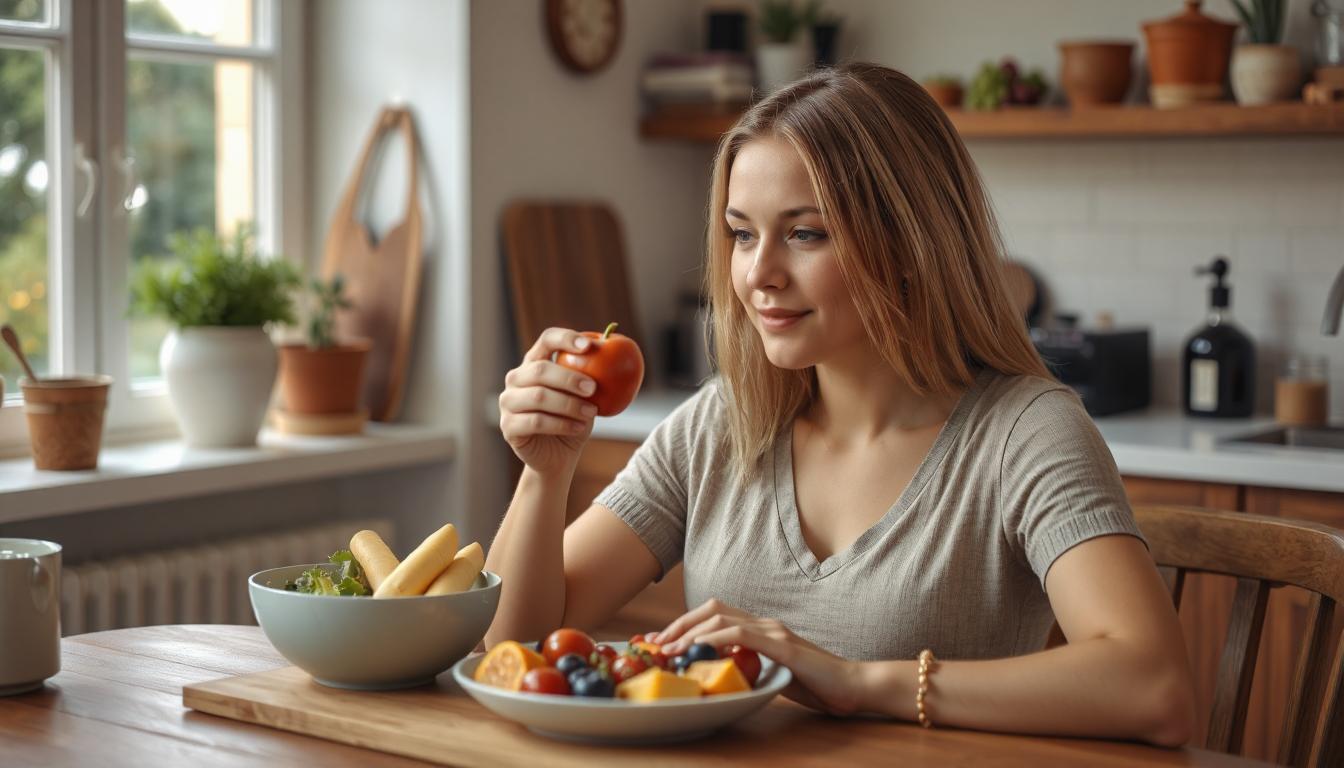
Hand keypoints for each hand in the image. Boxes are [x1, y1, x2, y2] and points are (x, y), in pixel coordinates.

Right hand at [499, 328, 599, 475]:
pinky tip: (578, 427)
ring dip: (569, 405)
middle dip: (570, 378)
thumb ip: (591, 379)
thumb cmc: (573, 420)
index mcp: (534, 363)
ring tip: (591, 413)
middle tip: (593, 389)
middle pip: (540, 370)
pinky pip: (536, 422)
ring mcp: (508, 402)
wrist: (559, 456)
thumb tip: (614, 357)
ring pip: (538, 397)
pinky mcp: (508, 426)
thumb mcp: (586, 398)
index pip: (546, 340)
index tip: (589, 346)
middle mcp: (516, 379)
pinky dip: (561, 424)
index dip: (565, 338)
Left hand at [655, 599, 864, 716]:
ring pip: (721, 619)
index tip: (660, 642)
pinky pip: (741, 636)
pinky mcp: (783, 646)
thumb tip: (715, 676)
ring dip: (689, 633)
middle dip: (678, 625)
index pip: (715, 614)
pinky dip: (714, 640)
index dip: (684, 624)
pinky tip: (698, 650)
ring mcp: (774, 631)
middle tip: (654, 645)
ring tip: (668, 650)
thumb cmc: (815, 684)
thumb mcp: (772, 674)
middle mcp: (765, 622)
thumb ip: (748, 667)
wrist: (852, 686)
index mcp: (762, 627)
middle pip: (711, 610)